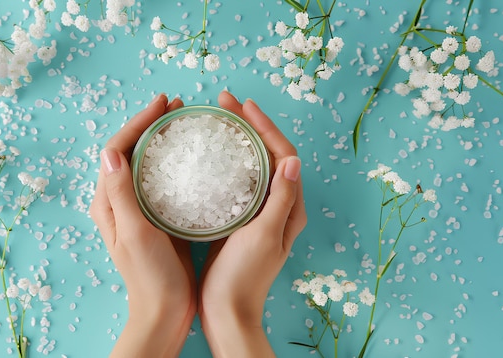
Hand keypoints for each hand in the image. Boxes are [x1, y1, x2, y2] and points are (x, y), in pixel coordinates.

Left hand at [89, 94, 196, 357]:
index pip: (117, 150)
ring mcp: (139, 208)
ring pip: (148, 162)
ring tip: (184, 121)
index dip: (137, 123)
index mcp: (108, 202)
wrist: (164, 310)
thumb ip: (120, 193)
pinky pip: (163, 180)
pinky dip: (174, 161)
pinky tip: (193, 156)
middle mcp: (120, 201)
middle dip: (151, 125)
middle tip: (176, 106)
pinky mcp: (158, 216)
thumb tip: (111, 151)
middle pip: (132, 151)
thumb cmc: (149, 275)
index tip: (161, 105)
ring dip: (162, 139)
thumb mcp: (135, 232)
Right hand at [199, 91, 306, 356]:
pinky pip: (239, 179)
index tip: (242, 106)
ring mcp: (259, 210)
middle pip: (268, 153)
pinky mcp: (241, 218)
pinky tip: (210, 154)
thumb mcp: (263, 236)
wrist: (227, 310)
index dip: (265, 126)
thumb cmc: (243, 277)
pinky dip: (228, 160)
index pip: (283, 154)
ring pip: (253, 163)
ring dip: (239, 138)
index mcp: (289, 207)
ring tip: (217, 119)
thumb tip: (292, 160)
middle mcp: (278, 205)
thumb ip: (280, 200)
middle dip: (250, 124)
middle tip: (223, 103)